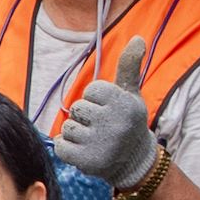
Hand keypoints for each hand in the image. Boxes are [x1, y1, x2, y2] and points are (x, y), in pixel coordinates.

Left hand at [52, 40, 158, 190]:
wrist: (134, 161)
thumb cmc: (128, 120)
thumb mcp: (131, 93)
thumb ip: (129, 66)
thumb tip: (138, 38)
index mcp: (125, 103)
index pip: (91, 90)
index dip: (95, 99)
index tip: (108, 109)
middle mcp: (115, 123)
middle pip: (77, 108)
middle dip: (84, 116)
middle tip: (101, 126)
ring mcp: (101, 143)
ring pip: (68, 127)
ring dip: (76, 133)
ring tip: (94, 139)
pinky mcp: (88, 161)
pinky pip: (60, 145)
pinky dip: (66, 148)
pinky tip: (83, 150)